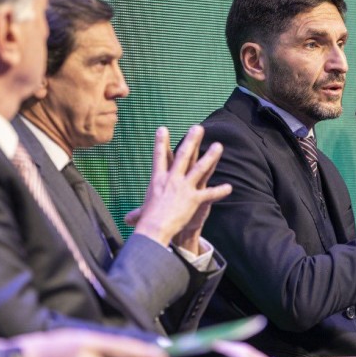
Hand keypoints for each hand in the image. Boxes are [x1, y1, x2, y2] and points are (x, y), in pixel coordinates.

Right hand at [125, 125, 231, 250]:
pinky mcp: (194, 199)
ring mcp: (184, 188)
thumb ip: (137, 214)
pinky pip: (210, 194)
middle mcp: (171, 180)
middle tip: (198, 128)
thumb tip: (126, 220)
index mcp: (158, 179)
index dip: (160, 143)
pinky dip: (219, 191)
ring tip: (218, 146)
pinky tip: (229, 188)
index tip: (162, 129)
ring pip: (200, 168)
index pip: (159, 157)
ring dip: (210, 156)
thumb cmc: (147, 221)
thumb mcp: (141, 213)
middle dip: (191, 141)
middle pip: (183, 156)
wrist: (154, 228)